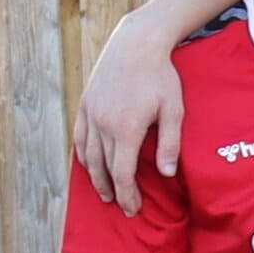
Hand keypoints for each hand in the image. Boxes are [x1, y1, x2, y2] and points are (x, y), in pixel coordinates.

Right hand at [74, 40, 187, 203]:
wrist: (136, 43)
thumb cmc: (161, 77)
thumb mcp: (173, 110)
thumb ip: (169, 144)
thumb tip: (166, 174)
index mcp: (126, 129)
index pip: (122, 173)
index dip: (127, 194)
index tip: (134, 208)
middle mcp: (103, 124)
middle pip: (104, 169)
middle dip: (113, 191)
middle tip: (122, 207)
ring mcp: (91, 114)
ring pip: (88, 155)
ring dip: (96, 178)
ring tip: (105, 193)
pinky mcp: (85, 104)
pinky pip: (80, 137)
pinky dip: (84, 155)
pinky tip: (90, 165)